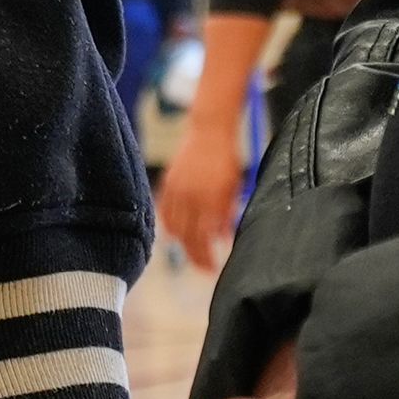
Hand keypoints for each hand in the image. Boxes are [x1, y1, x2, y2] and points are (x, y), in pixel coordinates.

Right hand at [158, 130, 245, 271]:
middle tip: (204, 267)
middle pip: (188, 238)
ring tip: (192, 252)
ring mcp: (177, 190)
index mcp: (210, 199)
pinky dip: (169, 226)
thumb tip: (222, 238)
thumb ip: (227, 213)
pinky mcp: (168, 183)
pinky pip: (164, 212)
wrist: (209, 130)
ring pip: (173, 228)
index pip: (204, 239)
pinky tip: (176, 234)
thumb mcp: (234, 186)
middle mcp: (191, 197)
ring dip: (182, 244)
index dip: (207, 257)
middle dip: (196, 257)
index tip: (213, 268)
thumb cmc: (227, 158)